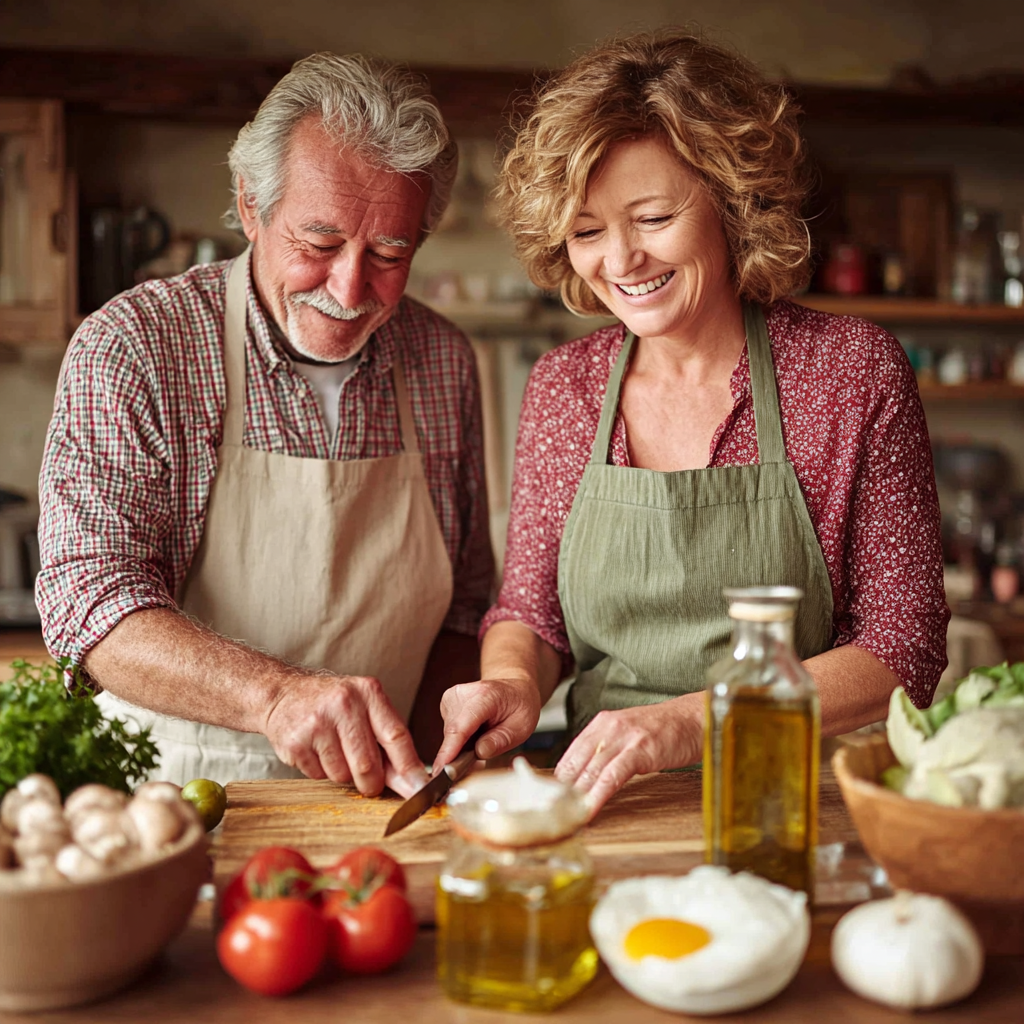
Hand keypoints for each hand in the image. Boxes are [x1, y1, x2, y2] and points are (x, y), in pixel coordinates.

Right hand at [262, 673, 424, 797]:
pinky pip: (319, 776)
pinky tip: (316, 750)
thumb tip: (413, 783)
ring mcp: (317, 722)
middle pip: (369, 765)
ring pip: (343, 775)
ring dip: (343, 775)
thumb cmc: (333, 705)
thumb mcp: (365, 709)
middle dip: (372, 783)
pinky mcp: (295, 742)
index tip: (421, 790)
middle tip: (368, 781)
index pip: (396, 736)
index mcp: (369, 692)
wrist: (283, 693)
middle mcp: (344, 703)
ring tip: (334, 750)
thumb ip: (389, 743)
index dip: (410, 769)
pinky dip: (321, 771)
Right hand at [433, 677, 542, 770]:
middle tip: (480, 761)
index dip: (449, 750)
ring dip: (462, 746)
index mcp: (484, 696)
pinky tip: (476, 732)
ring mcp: (452, 697)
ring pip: (449, 735)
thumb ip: (501, 740)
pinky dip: (461, 739)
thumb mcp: (521, 726)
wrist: (514, 687)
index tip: (442, 770)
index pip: (461, 727)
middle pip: (452, 734)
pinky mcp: (447, 704)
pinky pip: (449, 732)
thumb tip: (480, 753)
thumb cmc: (519, 704)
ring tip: (484, 738)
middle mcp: (463, 694)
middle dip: (461, 754)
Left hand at [555, 695, 704, 816]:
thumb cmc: (666, 731)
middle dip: (562, 791)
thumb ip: (608, 750)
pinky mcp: (639, 749)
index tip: (550, 799)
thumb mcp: (629, 735)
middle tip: (552, 813)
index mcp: (602, 723)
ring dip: (577, 797)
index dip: (558, 779)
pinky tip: (590, 809)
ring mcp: (623, 737)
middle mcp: (608, 727)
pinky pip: (612, 776)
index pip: (571, 754)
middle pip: (576, 763)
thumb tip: (588, 777)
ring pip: (591, 770)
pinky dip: (598, 794)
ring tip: (566, 817)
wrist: (695, 718)